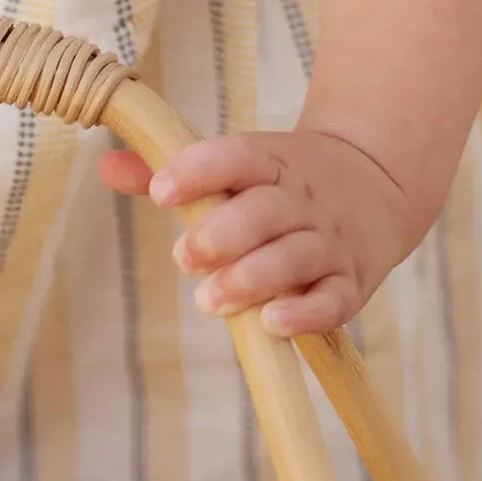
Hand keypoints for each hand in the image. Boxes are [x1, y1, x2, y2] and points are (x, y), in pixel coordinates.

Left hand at [99, 129, 413, 336]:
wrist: (376, 181)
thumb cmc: (279, 181)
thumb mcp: (235, 163)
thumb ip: (171, 170)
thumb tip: (105, 167)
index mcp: (268, 161)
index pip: (235, 157)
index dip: (198, 171)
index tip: (161, 193)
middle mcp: (300, 198)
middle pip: (264, 211)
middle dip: (221, 236)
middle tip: (183, 258)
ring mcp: (328, 240)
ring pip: (295, 256)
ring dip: (252, 278)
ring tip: (210, 300)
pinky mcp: (351, 282)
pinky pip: (334, 300)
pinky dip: (307, 313)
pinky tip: (272, 323)